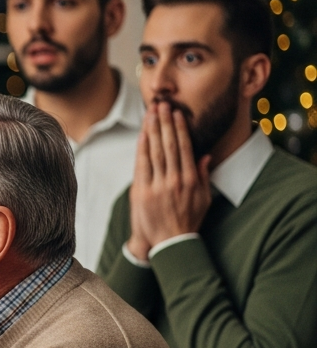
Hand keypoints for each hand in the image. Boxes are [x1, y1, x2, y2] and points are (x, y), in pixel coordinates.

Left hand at [128, 103, 210, 257]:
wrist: (168, 243)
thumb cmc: (187, 221)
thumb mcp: (203, 199)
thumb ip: (204, 176)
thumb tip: (206, 155)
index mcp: (190, 180)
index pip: (183, 148)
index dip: (179, 129)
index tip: (176, 113)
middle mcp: (174, 181)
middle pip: (168, 145)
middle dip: (164, 123)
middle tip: (162, 105)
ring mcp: (157, 186)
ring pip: (154, 152)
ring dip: (152, 131)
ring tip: (150, 114)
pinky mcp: (142, 192)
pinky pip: (141, 166)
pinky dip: (142, 149)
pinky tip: (142, 135)